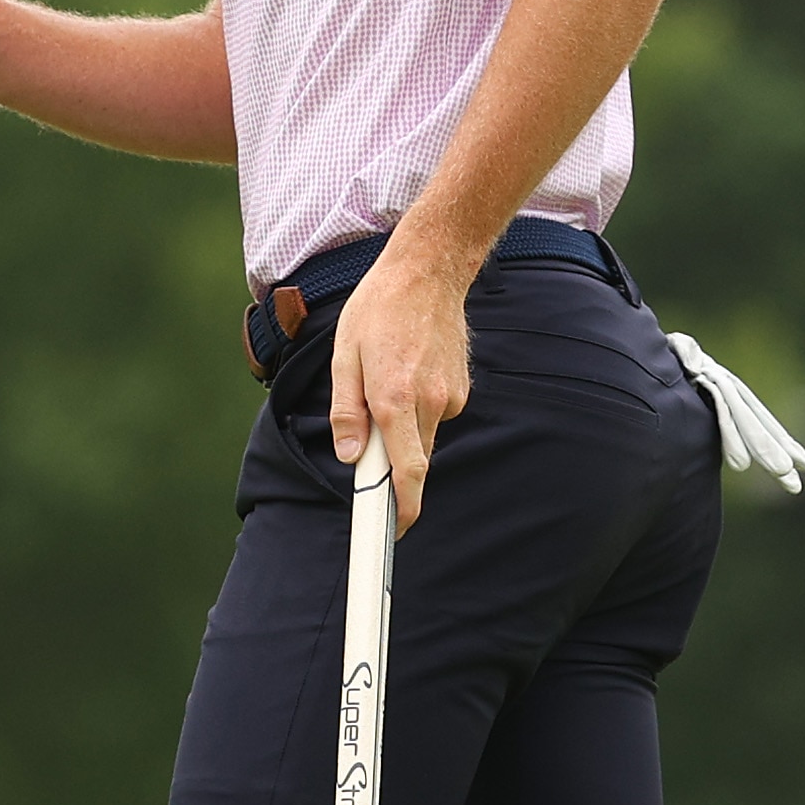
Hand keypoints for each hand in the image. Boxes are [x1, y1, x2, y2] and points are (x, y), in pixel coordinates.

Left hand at [325, 232, 474, 534]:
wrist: (428, 271)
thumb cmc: (378, 309)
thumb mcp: (344, 355)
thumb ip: (346, 410)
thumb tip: (348, 455)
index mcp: (394, 397)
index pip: (405, 472)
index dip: (401, 510)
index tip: (393, 533)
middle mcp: (428, 403)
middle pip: (413, 460)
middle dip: (392, 466)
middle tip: (369, 445)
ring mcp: (449, 396)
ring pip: (423, 437)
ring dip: (403, 431)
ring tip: (388, 382)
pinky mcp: (461, 389)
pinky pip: (435, 416)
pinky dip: (419, 410)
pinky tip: (409, 372)